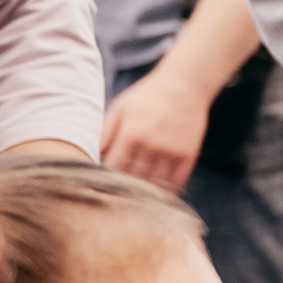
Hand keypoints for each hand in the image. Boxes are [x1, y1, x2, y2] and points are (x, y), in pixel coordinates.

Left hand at [99, 68, 212, 190]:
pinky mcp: (188, 155)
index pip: (115, 168)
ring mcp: (171, 152)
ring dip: (146, 192)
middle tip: (120, 194)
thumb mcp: (120, 108)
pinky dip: (167, 190)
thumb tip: (94, 156)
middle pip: (135, 179)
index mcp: (131, 135)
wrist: (185, 85)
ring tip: (138, 197)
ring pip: (155, 184)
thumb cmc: (148, 96)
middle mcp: (151, 146)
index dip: (109, 179)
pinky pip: (176, 181)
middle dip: (126, 188)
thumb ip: (106, 131)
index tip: (105, 184)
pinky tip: (159, 193)